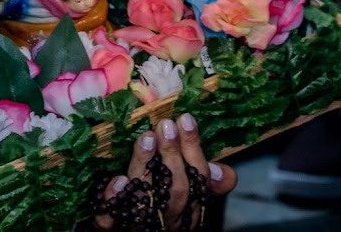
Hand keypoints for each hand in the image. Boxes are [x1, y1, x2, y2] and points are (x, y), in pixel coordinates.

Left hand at [94, 114, 236, 230]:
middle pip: (177, 188)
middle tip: (166, 125)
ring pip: (148, 197)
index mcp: (190, 205)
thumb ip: (204, 179)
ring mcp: (145, 221)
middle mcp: (171, 215)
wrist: (129, 228)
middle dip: (172, 154)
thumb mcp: (188, 189)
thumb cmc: (162, 202)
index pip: (199, 179)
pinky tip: (117, 179)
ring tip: (147, 137)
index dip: (193, 149)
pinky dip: (116, 196)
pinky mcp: (118, 224)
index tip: (185, 119)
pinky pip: (115, 215)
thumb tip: (225, 173)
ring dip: (147, 165)